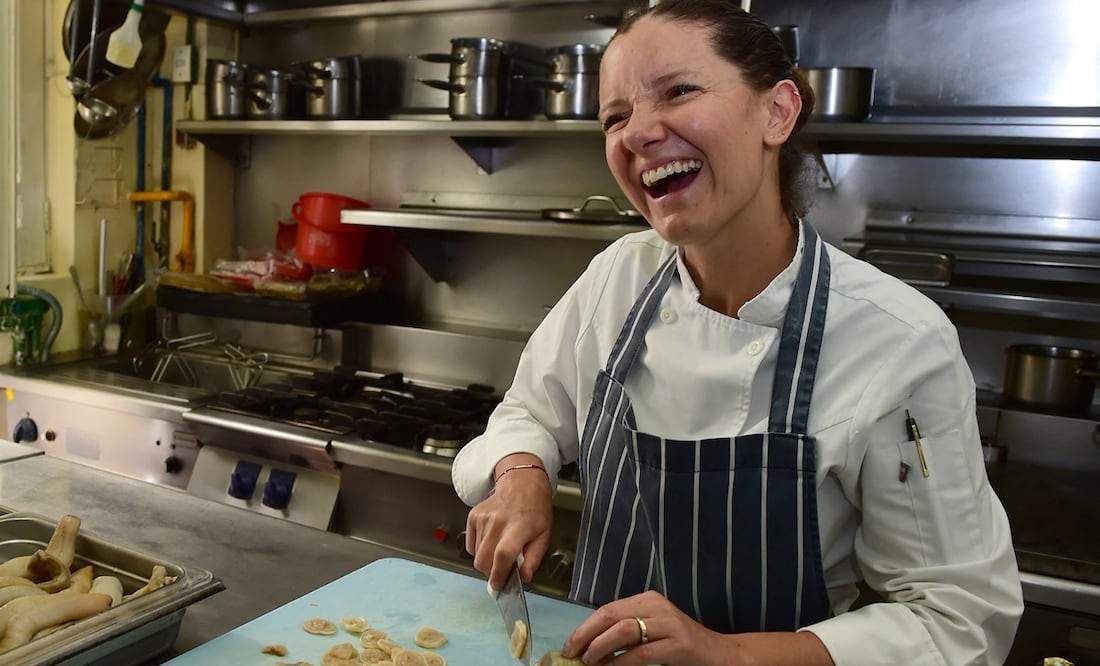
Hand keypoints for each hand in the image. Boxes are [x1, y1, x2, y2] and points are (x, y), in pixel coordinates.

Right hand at [465, 454, 553, 589]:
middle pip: (484, 560)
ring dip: (487, 560)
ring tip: (501, 548)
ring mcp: (483, 518)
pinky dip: (479, 550)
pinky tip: (492, 540)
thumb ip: (534, 559)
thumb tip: (524, 577)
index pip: (503, 554)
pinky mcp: (473, 516)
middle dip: (492, 573)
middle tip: (503, 569)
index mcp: (519, 526)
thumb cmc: (535, 510)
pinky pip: (471, 545)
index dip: (499, 574)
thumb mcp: (544, 535)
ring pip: (476, 556)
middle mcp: (498, 521)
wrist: (521, 483)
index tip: (498, 586)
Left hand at [562, 591, 731, 665]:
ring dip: (600, 647)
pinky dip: (621, 662)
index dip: (585, 627)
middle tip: (571, 653)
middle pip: (611, 616)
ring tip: (588, 661)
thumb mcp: (652, 630)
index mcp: (648, 599)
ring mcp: (670, 623)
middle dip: (586, 635)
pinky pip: (642, 653)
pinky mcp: (680, 644)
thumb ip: (626, 631)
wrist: (719, 653)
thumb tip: (591, 644)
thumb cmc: (680, 643)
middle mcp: (657, 606)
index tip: (570, 644)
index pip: (608, 609)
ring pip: (624, 630)